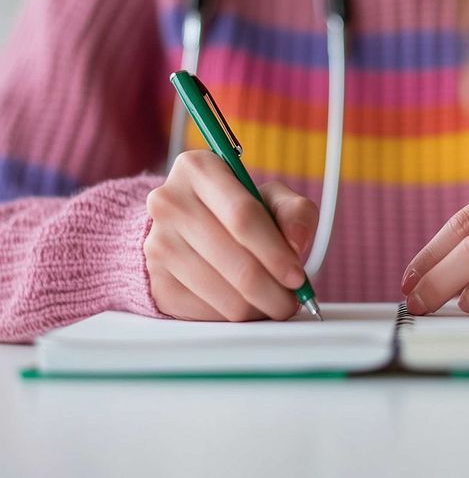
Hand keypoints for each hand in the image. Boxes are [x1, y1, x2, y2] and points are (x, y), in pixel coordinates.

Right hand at [144, 151, 318, 321]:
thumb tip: (296, 242)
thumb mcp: (271, 198)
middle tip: (292, 302)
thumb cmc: (237, 210)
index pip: (243, 216)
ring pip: (222, 292)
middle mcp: (170, 202)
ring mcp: (157, 244)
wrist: (187, 231)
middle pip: (235, 260)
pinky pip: (205, 312)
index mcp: (198, 168)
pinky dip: (233, 316)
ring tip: (274, 304)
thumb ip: (295, 212)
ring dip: (257, 308)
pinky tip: (245, 305)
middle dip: (272, 289)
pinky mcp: (156, 281)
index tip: (296, 276)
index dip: (275, 252)